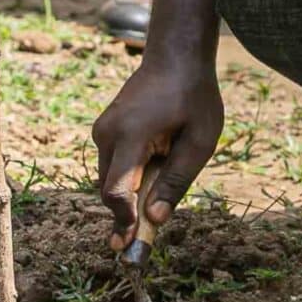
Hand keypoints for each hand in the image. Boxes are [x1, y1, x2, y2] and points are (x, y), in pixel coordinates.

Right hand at [93, 55, 224, 246]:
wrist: (176, 55)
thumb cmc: (193, 95)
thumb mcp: (199, 141)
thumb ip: (176, 181)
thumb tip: (155, 219)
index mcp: (131, 133)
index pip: (116, 190)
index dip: (123, 221)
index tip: (129, 245)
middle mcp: (108, 132)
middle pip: (109, 190)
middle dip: (126, 214)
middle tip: (143, 240)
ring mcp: (102, 129)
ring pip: (109, 179)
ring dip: (131, 192)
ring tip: (163, 179)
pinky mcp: (104, 129)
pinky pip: (112, 165)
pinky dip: (128, 177)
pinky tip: (155, 164)